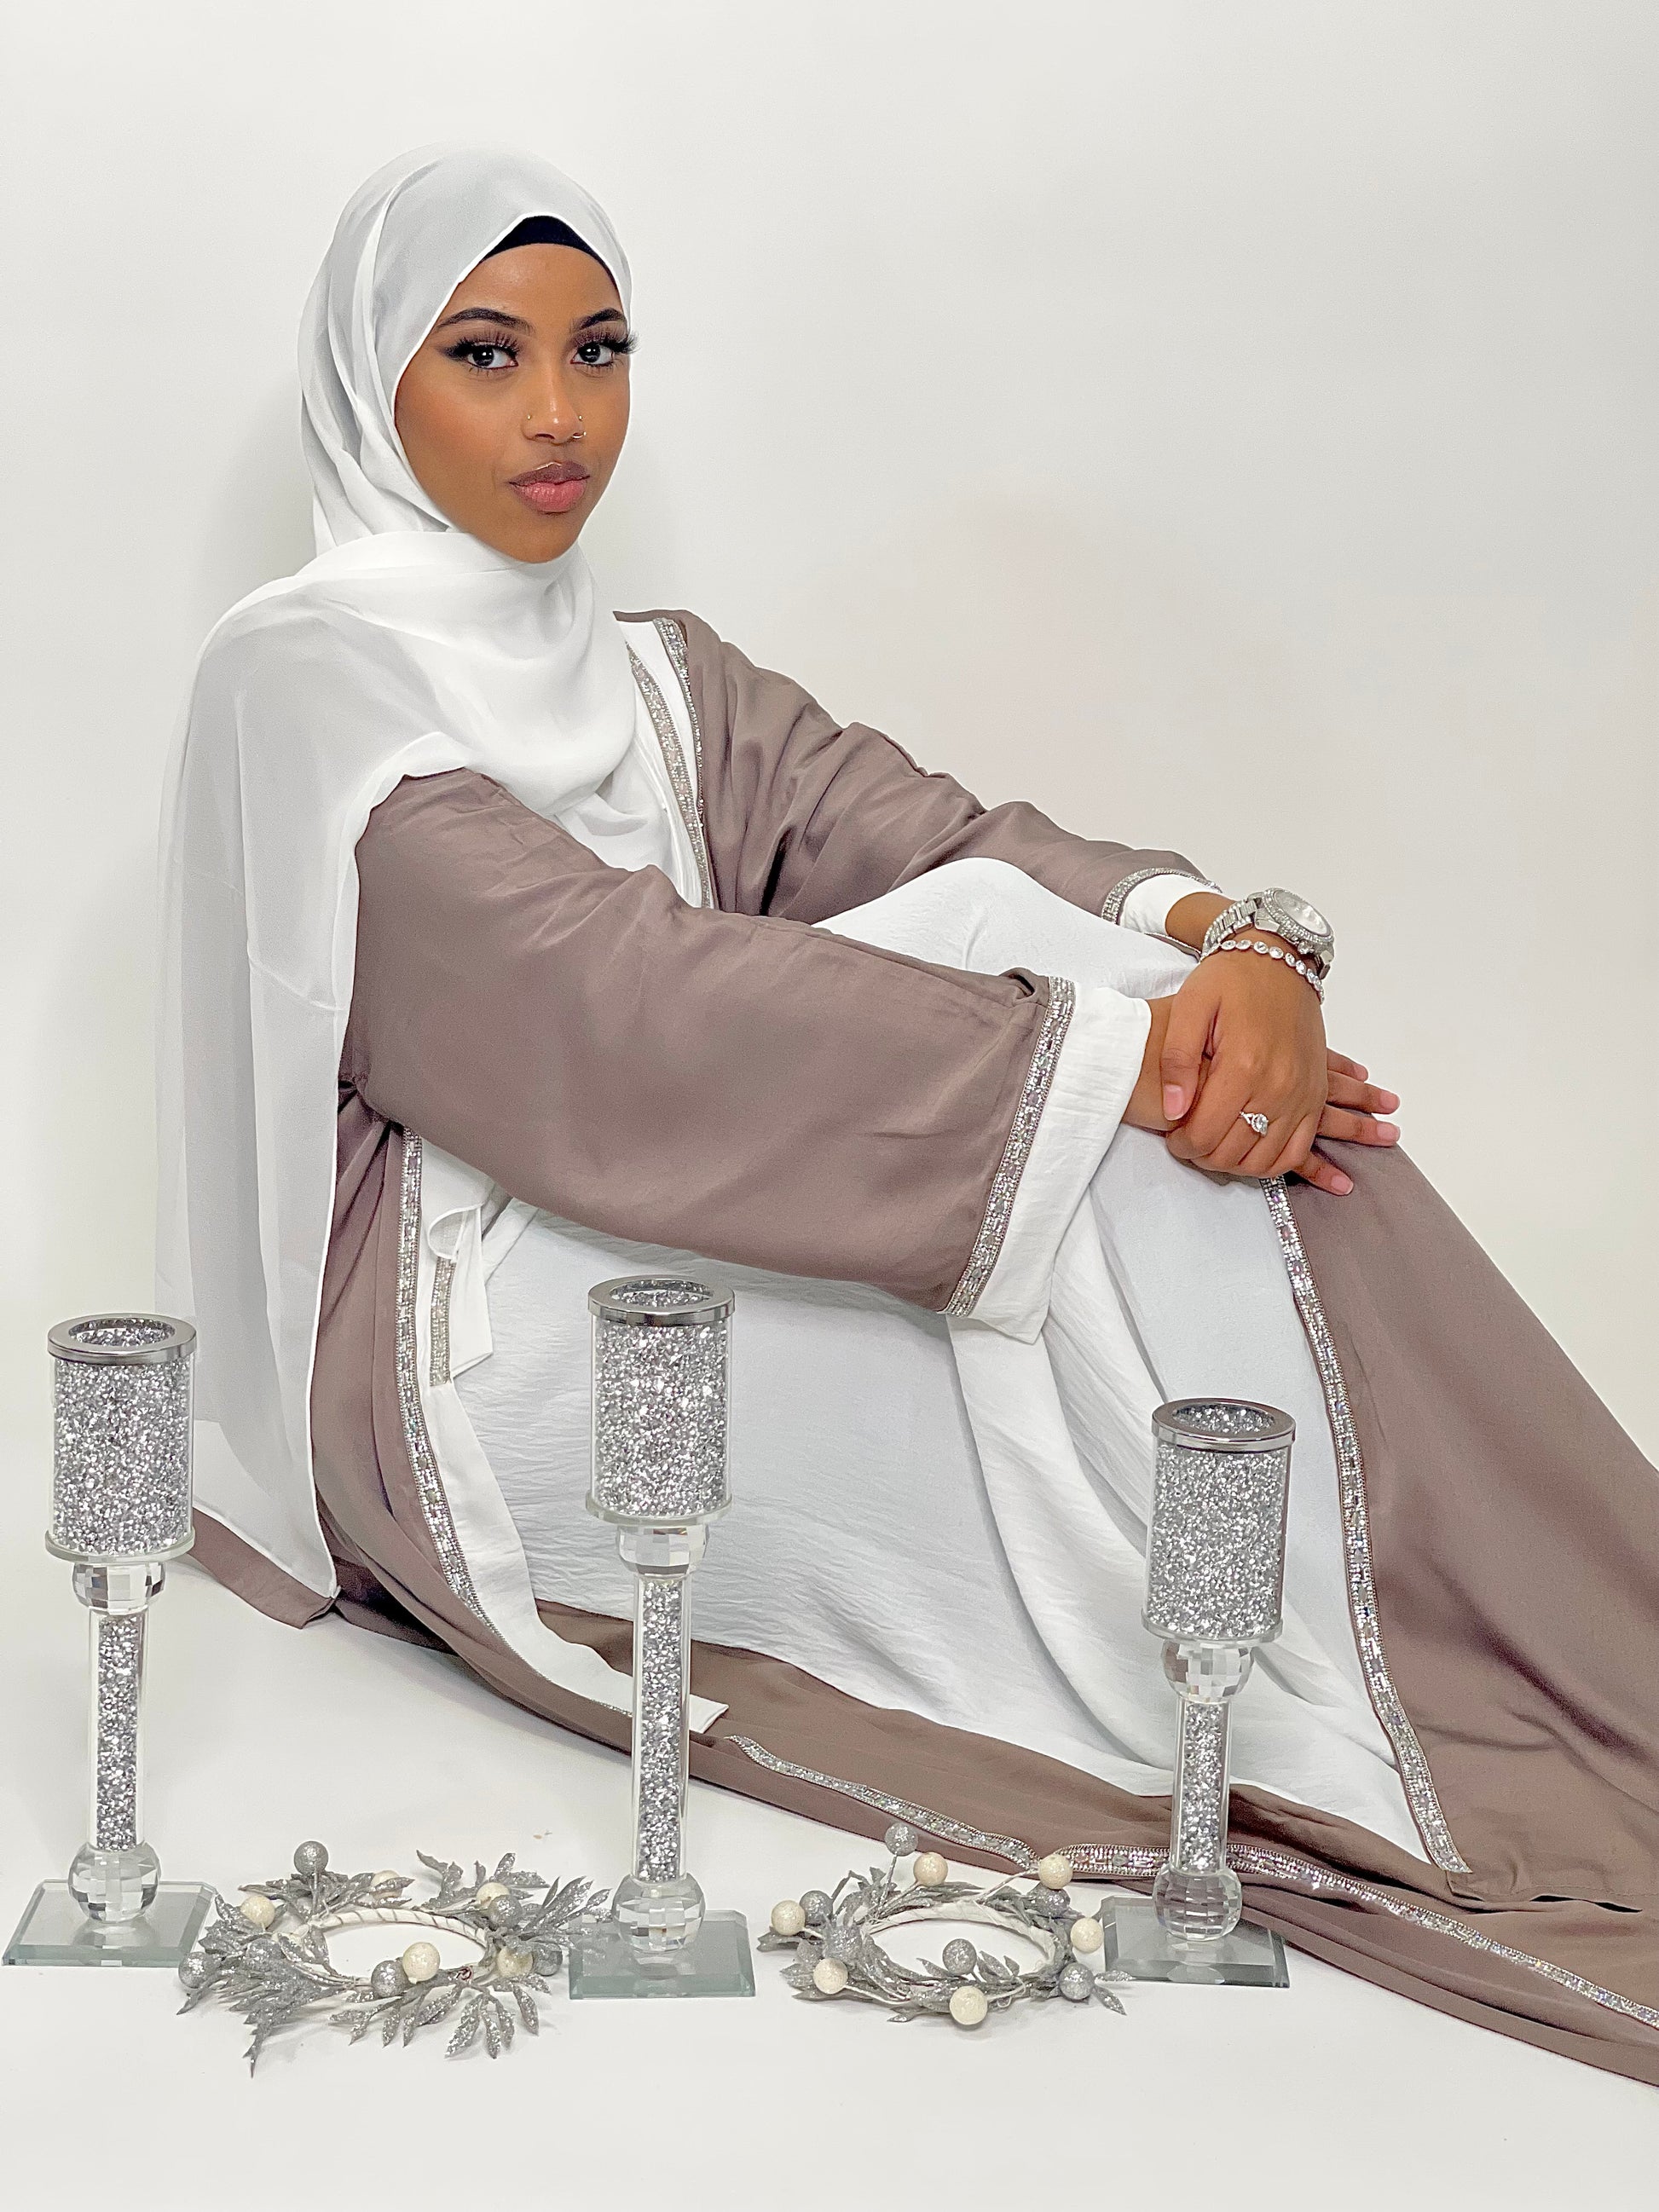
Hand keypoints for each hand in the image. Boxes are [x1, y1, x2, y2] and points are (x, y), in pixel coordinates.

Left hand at [1123, 968, 1399, 1195]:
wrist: (1279, 961)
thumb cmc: (1230, 980)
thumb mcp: (1189, 1007)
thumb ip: (1177, 1060)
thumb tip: (1173, 1111)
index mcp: (1244, 1066)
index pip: (1207, 1134)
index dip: (1183, 1145)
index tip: (1173, 1137)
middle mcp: (1279, 1085)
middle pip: (1235, 1153)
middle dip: (1204, 1156)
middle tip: (1188, 1143)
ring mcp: (1302, 1094)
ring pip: (1266, 1159)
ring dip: (1235, 1165)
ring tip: (1213, 1147)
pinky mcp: (1314, 1095)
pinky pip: (1298, 1149)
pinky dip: (1272, 1163)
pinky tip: (1248, 1153)